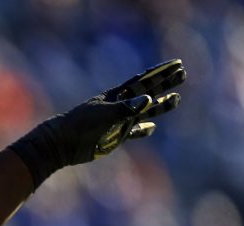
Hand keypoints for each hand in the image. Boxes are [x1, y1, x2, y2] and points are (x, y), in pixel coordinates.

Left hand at [10, 59, 185, 186]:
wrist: (60, 143)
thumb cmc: (79, 126)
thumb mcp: (103, 115)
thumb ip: (125, 108)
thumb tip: (149, 100)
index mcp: (115, 96)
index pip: (143, 81)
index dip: (160, 73)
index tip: (176, 64)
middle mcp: (118, 106)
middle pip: (147, 92)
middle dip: (164, 84)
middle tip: (183, 74)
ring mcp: (117, 121)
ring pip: (143, 112)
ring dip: (159, 107)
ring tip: (176, 99)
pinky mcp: (113, 136)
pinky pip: (132, 132)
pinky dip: (142, 130)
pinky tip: (151, 128)